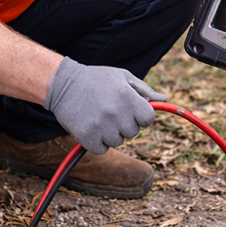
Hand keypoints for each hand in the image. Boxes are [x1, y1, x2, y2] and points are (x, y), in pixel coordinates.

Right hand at [43, 57, 165, 154]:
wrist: (62, 84)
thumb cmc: (95, 79)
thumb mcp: (122, 77)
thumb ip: (144, 90)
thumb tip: (163, 99)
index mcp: (127, 96)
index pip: (148, 119)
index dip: (141, 116)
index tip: (132, 110)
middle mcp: (116, 112)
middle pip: (133, 132)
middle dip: (125, 124)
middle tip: (111, 111)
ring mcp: (101, 126)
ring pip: (118, 142)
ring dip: (111, 133)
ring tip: (99, 117)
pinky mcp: (86, 136)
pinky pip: (102, 149)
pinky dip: (98, 142)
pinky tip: (91, 127)